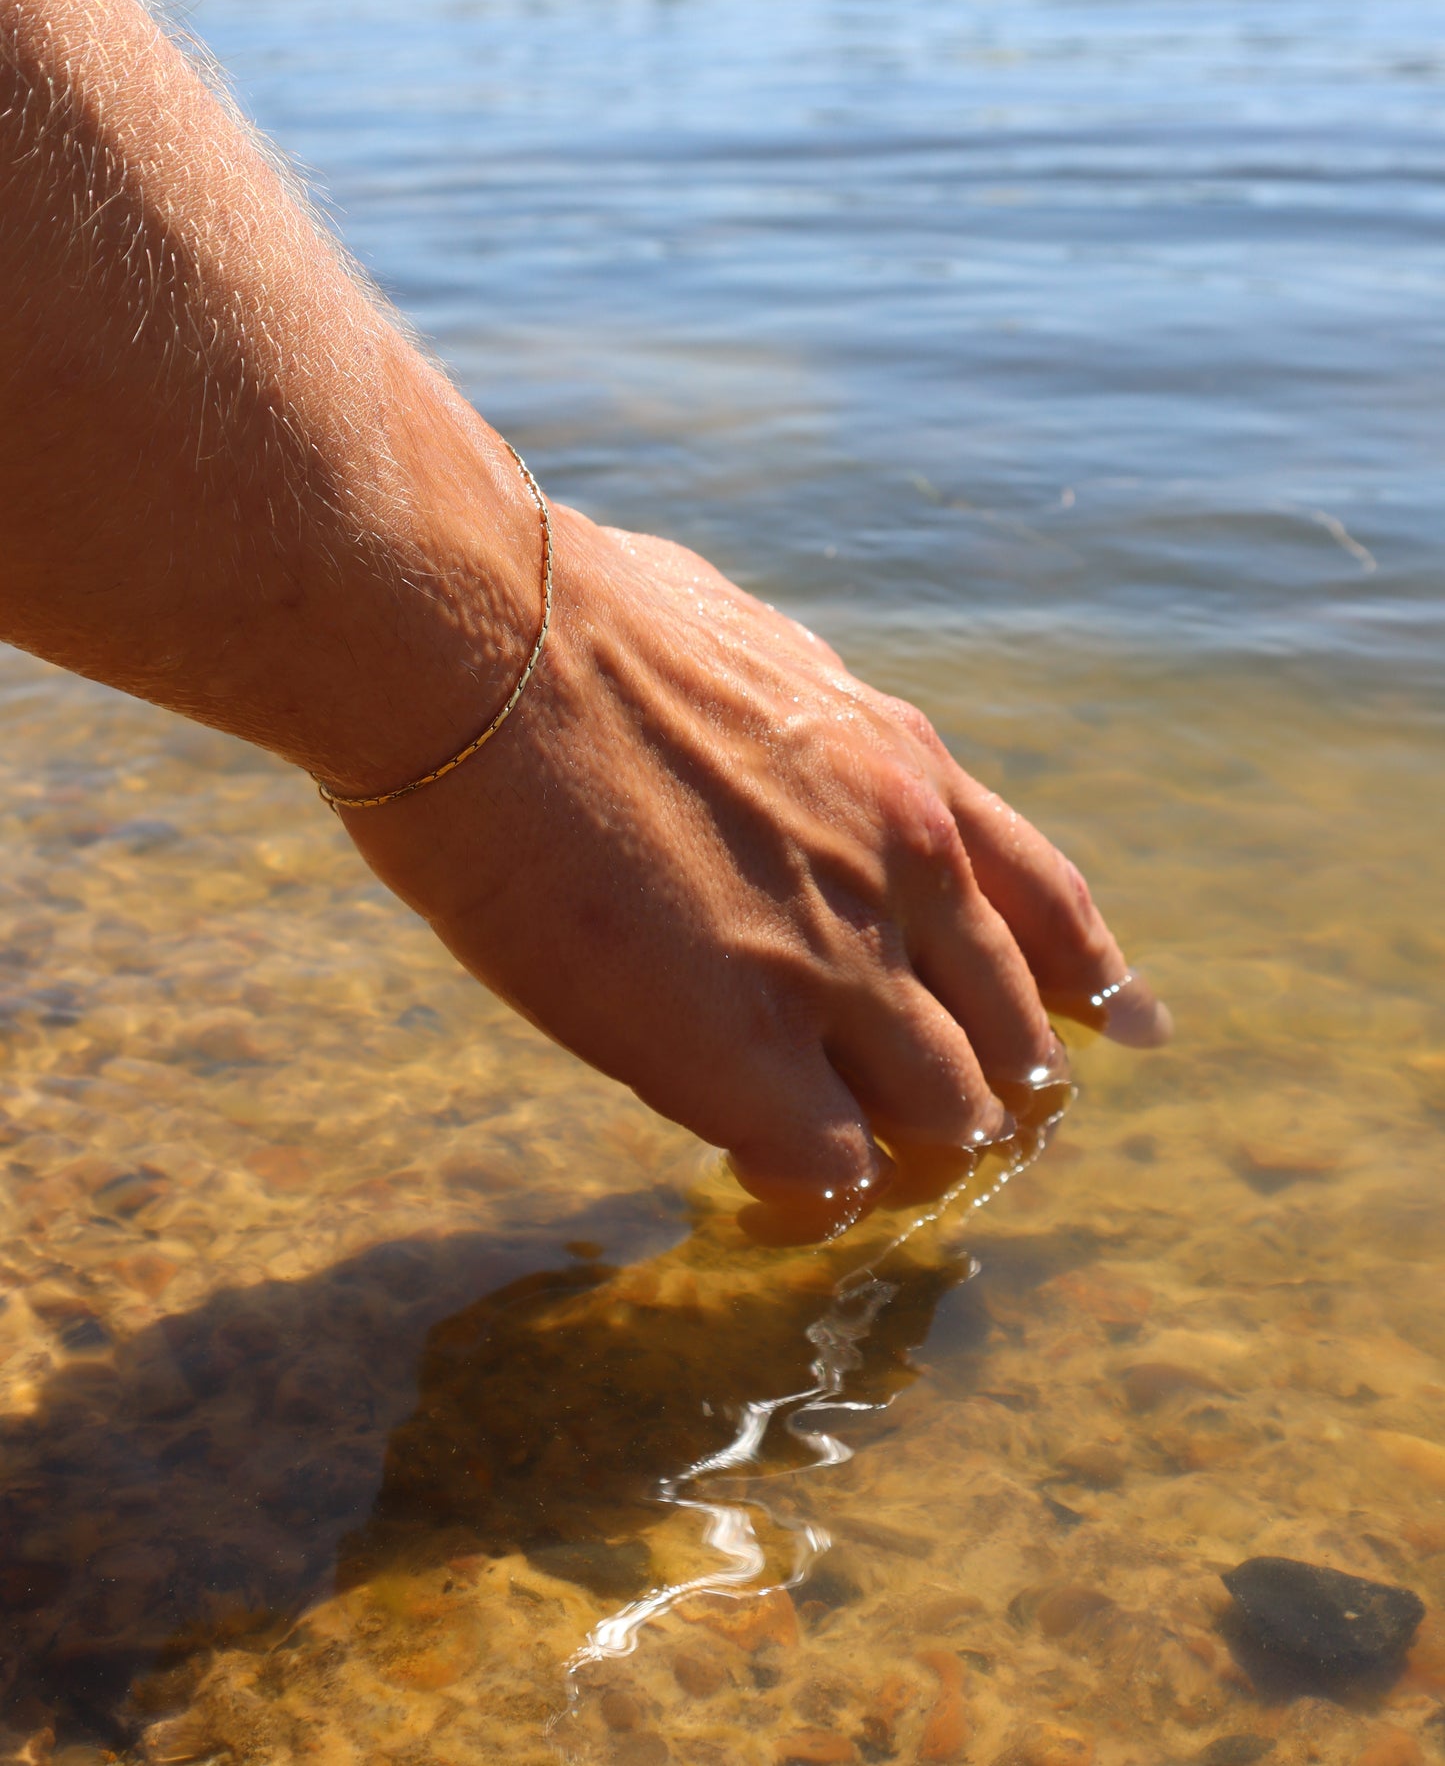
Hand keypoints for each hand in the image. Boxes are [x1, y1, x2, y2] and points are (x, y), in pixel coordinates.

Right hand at [338, 508, 1169, 1228]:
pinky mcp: (740, 1054)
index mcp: (908, 774)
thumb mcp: (753, 652)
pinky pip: (828, 1165)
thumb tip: (790, 734)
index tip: (1126, 1026)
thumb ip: (806, 728)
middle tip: (973, 1121)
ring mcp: (835, 969)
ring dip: (908, 1137)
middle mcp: (907, 875)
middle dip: (997, 1081)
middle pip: (1009, 1030)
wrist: (485, 647)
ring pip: (944, 1112)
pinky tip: (764, 1169)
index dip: (1088, 978)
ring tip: (863, 1153)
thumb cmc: (580, 622)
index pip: (1049, 903)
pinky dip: (809, 1179)